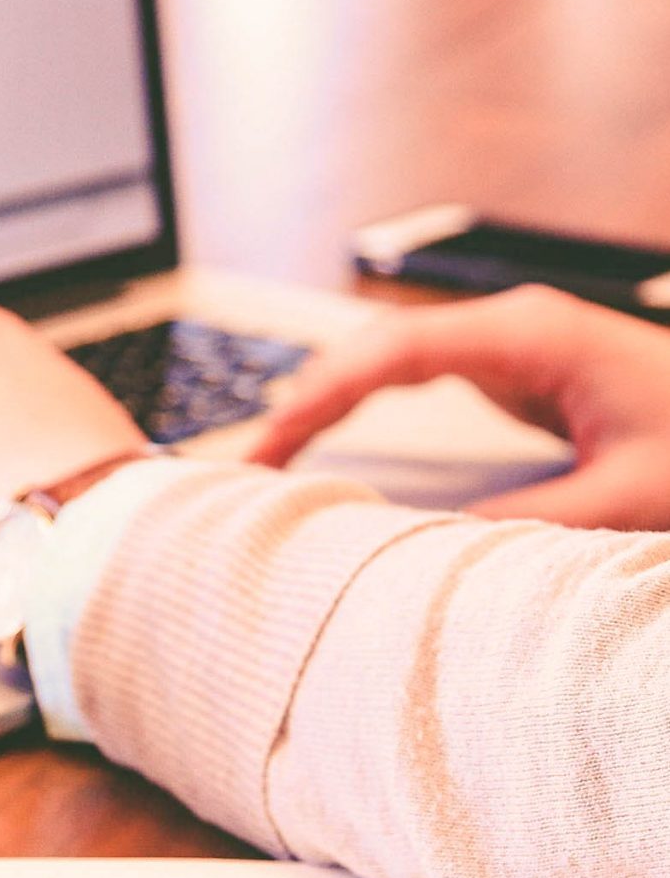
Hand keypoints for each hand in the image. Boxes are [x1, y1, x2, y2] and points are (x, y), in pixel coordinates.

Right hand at [250, 284, 669, 528]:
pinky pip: (414, 374)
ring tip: (272, 452)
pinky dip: (363, 402)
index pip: (398, 349)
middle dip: (309, 397)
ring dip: (329, 398)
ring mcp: (511, 344)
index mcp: (532, 336)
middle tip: (252, 461)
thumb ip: (526, 524)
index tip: (275, 439)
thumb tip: (425, 549)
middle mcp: (511, 328)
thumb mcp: (626, 501)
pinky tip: (330, 431)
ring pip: (389, 356)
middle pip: (378, 346)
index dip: (327, 392)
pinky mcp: (516, 370)